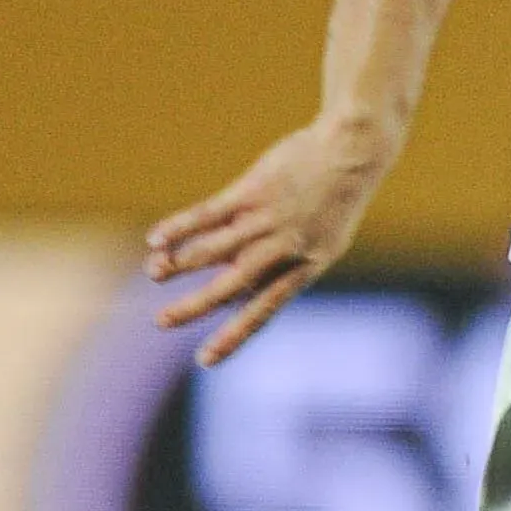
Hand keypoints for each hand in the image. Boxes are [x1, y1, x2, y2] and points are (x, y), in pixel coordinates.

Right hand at [143, 115, 394, 365]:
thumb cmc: (335, 199)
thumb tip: (234, 292)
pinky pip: (210, 213)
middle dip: (196, 306)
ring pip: (217, 248)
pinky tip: (156, 239)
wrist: (356, 149)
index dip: (234, 334)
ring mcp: (269, 217)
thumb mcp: (323, 240)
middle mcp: (286, 246)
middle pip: (234, 284)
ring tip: (154, 273)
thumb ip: (279, 265)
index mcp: (308, 266)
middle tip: (161, 322)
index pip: (265, 309)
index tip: (204, 361)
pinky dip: (181, 227)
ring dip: (181, 263)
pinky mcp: (253, 190)